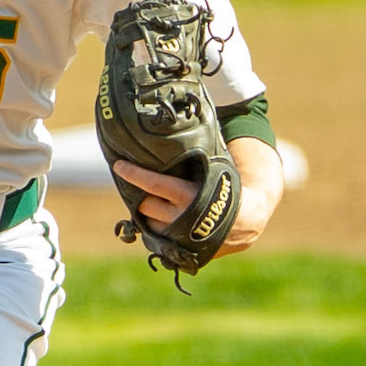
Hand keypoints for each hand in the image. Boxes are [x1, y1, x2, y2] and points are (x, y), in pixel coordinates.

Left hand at [112, 138, 283, 256]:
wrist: (247, 220)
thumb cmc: (227, 187)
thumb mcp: (216, 166)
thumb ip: (201, 150)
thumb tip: (189, 116)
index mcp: (188, 195)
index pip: (153, 184)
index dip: (134, 174)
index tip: (118, 165)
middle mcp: (182, 217)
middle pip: (145, 205)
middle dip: (142, 196)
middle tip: (144, 188)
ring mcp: (180, 237)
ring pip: (149, 223)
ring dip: (149, 214)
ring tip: (156, 204)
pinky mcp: (180, 249)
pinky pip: (157, 239)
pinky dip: (157, 229)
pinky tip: (163, 219)